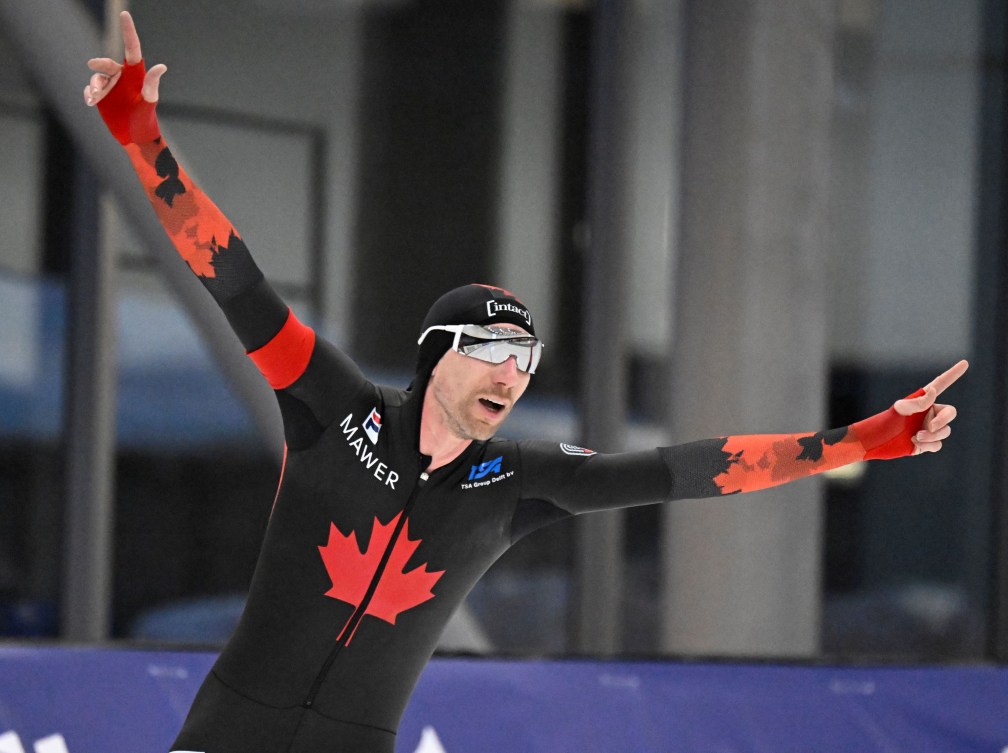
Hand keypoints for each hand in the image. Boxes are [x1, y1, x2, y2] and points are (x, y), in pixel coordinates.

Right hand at [84, 11, 166, 143]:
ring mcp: (110, 86)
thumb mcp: (148, 103)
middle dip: (100, 64)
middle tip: (93, 65)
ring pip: (96, 78)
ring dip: (94, 86)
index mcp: (135, 75)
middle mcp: (122, 77)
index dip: (128, 31)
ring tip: (96, 97)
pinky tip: (91, 101)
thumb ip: (151, 85)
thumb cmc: (146, 121)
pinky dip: (89, 93)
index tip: (124, 14)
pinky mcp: (101, 96)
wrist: (136, 138)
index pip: (132, 48)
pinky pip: (90, 89)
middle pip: (106, 63)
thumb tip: (161, 66)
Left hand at [892, 359, 967, 454]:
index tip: (964, 362)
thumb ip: (918, 401)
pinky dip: (928, 444)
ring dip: (933, 434)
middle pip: (950, 413)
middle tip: (931, 426)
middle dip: (943, 420)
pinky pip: (938, 444)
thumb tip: (933, 391)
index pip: (940, 385)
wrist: (880, 440)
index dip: (952, 374)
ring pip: (945, 431)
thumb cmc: (889, 420)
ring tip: (917, 435)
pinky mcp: (928, 443)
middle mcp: (930, 413)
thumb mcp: (901, 408)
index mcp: (924, 401)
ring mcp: (930, 428)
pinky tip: (915, 442)